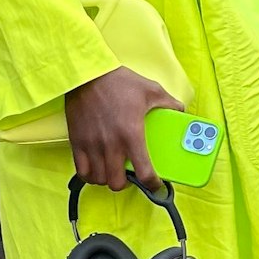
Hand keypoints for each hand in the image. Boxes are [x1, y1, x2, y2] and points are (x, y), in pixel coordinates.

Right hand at [66, 66, 184, 191]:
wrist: (87, 73)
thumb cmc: (119, 82)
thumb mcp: (151, 90)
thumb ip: (169, 103)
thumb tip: (180, 111)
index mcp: (132, 134)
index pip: (144, 172)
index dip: (153, 185)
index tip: (157, 185)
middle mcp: (111, 144)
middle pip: (117, 183)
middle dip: (127, 184)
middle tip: (132, 176)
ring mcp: (92, 145)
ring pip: (99, 180)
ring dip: (109, 180)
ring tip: (115, 172)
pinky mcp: (77, 142)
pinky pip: (81, 171)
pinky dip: (90, 175)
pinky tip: (97, 169)